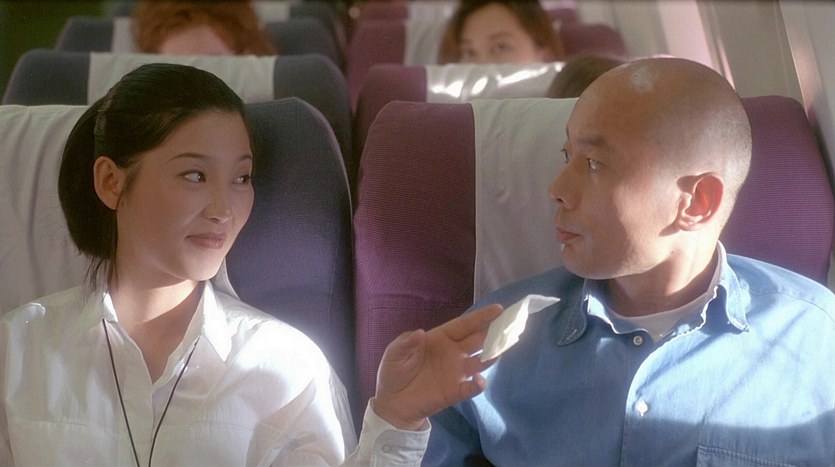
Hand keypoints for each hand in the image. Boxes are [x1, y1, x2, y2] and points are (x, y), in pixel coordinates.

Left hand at [372, 304, 503, 430]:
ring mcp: (456, 372)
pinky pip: (471, 387)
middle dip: (494, 332)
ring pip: (480, 361)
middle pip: (478, 339)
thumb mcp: (394, 354)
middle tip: (511, 325)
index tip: (499, 309)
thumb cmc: (394, 373)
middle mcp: (454, 353)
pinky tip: (479, 380)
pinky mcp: (455, 391)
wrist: (392, 404)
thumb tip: (421, 333)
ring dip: (491, 356)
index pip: (465, 325)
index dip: (481, 317)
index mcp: (441, 339)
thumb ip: (406, 343)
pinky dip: (477, 384)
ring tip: (501, 350)